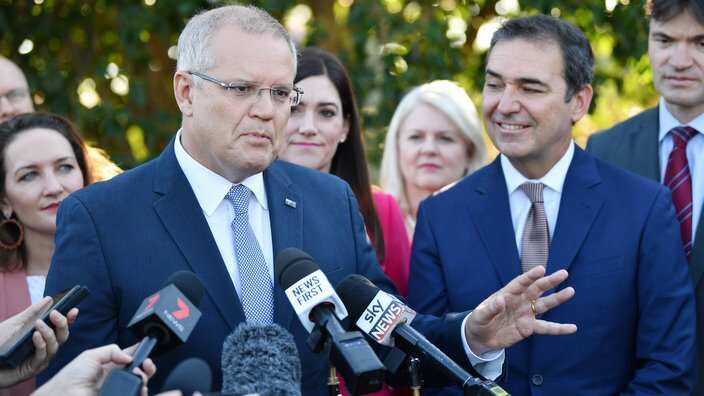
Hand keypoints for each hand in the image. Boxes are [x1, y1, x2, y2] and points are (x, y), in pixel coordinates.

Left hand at [0, 296, 77, 386]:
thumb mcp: (16, 324)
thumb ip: (32, 312)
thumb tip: (49, 299)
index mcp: (43, 336)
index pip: (61, 328)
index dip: (69, 319)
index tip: (73, 309)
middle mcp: (45, 348)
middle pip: (62, 336)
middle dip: (62, 324)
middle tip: (55, 313)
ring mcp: (40, 359)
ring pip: (54, 346)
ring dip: (48, 333)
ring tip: (39, 323)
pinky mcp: (33, 369)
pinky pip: (42, 356)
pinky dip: (41, 344)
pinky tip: (35, 335)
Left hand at [32, 344, 155, 395]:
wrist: (63, 395)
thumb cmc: (71, 376)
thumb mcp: (91, 355)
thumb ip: (111, 351)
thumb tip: (129, 358)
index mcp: (110, 366)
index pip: (130, 358)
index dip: (140, 353)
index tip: (147, 348)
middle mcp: (116, 379)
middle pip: (139, 372)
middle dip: (148, 366)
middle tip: (146, 363)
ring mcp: (117, 390)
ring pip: (140, 385)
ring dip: (145, 378)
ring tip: (139, 374)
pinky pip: (134, 395)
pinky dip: (141, 391)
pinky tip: (139, 387)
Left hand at [465, 266, 576, 354]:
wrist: (481, 337)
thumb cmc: (479, 320)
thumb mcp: (480, 315)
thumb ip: (490, 308)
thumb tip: (501, 301)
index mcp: (508, 293)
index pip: (521, 282)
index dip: (531, 276)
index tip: (541, 269)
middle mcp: (520, 301)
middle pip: (537, 289)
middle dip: (550, 281)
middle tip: (563, 273)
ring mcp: (526, 314)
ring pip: (545, 305)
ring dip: (558, 298)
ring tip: (571, 291)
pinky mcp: (529, 327)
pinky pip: (546, 327)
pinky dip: (559, 328)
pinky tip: (572, 328)